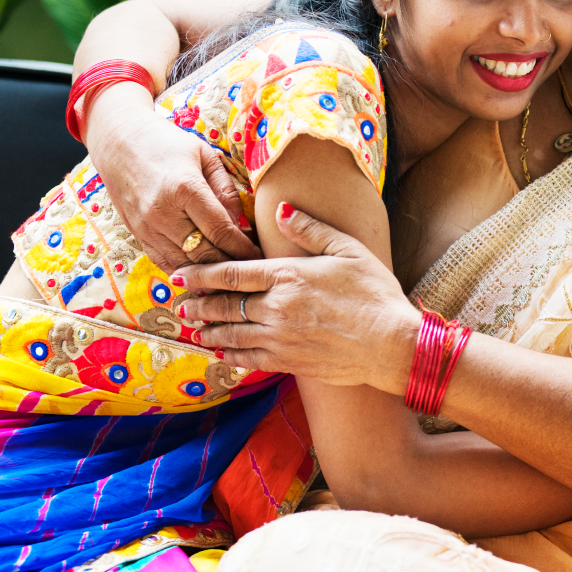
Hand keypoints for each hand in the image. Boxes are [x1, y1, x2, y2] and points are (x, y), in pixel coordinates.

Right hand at [84, 82, 261, 271]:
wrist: (119, 141)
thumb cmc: (168, 143)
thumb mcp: (204, 156)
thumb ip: (225, 190)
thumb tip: (242, 224)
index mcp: (184, 188)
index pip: (221, 230)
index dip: (243, 248)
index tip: (260, 257)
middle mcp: (162, 212)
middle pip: (203, 254)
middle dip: (230, 265)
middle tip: (251, 271)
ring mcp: (146, 227)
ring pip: (184, 265)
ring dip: (209, 275)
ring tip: (231, 278)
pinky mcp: (137, 234)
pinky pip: (164, 263)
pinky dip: (185, 273)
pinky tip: (203, 275)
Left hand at [174, 205, 420, 391]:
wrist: (392, 344)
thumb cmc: (375, 293)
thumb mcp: (347, 249)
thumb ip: (310, 228)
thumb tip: (281, 209)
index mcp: (288, 276)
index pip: (231, 273)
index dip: (201, 274)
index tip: (180, 274)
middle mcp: (277, 308)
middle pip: (225, 306)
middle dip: (198, 304)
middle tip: (179, 304)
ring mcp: (281, 338)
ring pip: (231, 335)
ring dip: (208, 332)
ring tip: (193, 329)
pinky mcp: (290, 362)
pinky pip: (249, 359)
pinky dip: (230, 356)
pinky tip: (221, 354)